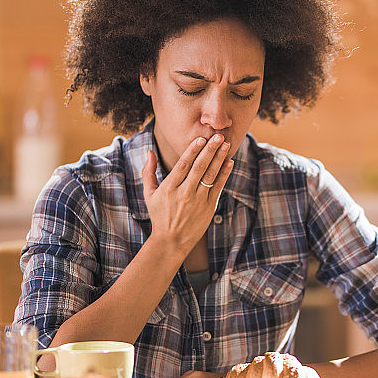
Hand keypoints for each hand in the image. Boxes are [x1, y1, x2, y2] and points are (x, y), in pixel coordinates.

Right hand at [142, 134, 233, 256]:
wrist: (171, 241)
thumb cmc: (159, 215)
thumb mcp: (149, 194)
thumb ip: (148, 172)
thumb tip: (150, 152)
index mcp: (169, 188)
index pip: (183, 165)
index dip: (192, 151)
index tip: (201, 139)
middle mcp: (185, 193)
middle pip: (199, 167)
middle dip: (210, 150)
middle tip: (218, 135)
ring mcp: (198, 201)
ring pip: (210, 175)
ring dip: (219, 159)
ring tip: (225, 144)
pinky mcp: (209, 207)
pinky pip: (218, 187)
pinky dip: (224, 174)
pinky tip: (229, 162)